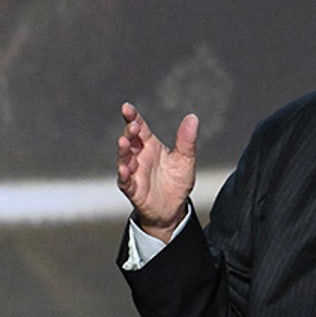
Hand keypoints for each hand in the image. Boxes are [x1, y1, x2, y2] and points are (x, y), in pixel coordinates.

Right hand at [117, 103, 197, 239]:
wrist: (173, 209)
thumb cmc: (176, 182)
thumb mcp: (185, 159)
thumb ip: (186, 140)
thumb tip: (192, 118)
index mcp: (150, 146)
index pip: (139, 128)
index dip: (132, 117)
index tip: (127, 108)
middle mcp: (139, 157)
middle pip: (130, 141)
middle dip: (129, 132)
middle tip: (132, 126)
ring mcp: (134, 172)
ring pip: (124, 159)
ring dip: (123, 151)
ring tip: (123, 142)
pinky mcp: (133, 189)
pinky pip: (126, 181)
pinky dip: (124, 175)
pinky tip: (125, 169)